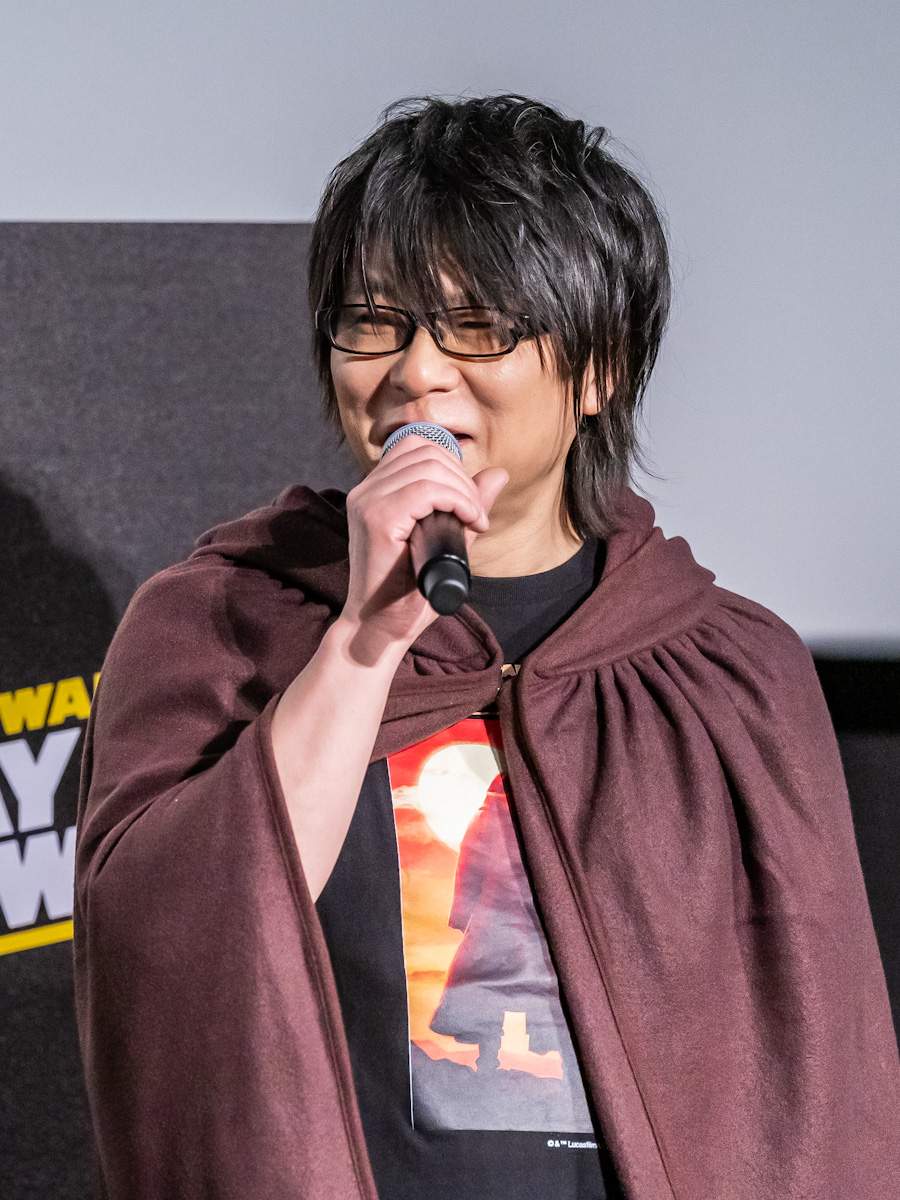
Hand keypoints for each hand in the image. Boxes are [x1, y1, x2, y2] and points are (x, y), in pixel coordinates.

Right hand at [337, 435, 507, 660]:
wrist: (380, 628)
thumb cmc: (407, 592)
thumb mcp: (446, 539)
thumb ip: (466, 505)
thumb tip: (498, 473)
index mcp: (375, 491)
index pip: (415, 445)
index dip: (451, 465)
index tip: (468, 504)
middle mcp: (366, 491)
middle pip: (426, 451)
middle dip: (463, 480)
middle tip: (477, 517)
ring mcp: (367, 502)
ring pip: (429, 467)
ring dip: (464, 492)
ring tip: (475, 523)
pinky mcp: (376, 520)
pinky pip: (425, 490)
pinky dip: (457, 501)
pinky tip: (470, 523)